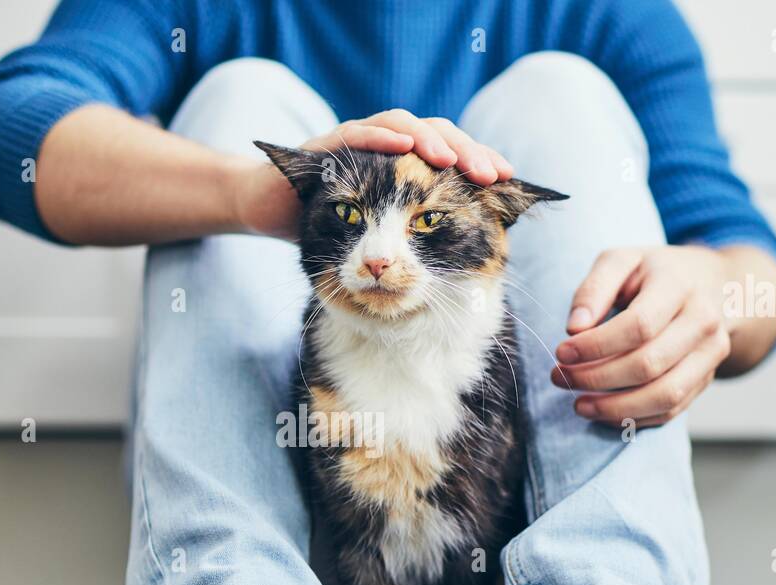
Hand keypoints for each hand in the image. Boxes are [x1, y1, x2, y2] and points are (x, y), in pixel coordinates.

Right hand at [234, 109, 513, 239]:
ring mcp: (355, 142)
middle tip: (489, 173)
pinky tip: (400, 144)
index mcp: (403, 166)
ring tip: (449, 160)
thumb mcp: (378, 242)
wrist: (268, 210)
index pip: (450, 153)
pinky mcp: (325, 147)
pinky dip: (379, 137)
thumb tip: (470, 266)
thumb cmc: (327, 227)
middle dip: (465, 151)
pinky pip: (354, 134)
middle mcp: (385, 147)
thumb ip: (412, 247)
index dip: (479, 161)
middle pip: (435, 134)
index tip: (508, 179)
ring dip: (428, 140)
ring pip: (400, 126)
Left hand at [551, 246, 734, 427]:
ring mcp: (711, 353)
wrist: (716, 285)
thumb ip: (594, 288)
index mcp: (679, 285)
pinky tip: (605, 413)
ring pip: (665, 395)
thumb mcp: (622, 261)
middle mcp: (703, 321)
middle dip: (597, 378)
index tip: (561, 353)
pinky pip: (672, 410)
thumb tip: (574, 328)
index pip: (638, 326)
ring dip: (616, 408)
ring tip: (579, 405)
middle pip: (649, 364)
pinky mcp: (707, 377)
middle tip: (561, 378)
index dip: (596, 346)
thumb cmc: (655, 273)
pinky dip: (635, 418)